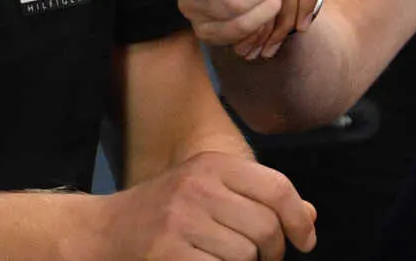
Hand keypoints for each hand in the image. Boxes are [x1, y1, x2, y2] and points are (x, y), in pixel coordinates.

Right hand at [77, 151, 317, 260]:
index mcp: (213, 164)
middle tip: (263, 259)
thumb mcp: (210, 191)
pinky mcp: (169, 252)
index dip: (299, 219)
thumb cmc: (165, 213)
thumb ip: (259, 199)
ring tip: (225, 259)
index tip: (305, 241)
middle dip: (273, 252)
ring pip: (246, 254)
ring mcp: (181, 219)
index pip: (277, 188)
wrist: (105, 232)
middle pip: (266, 226)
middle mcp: (198, 185)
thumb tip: (310, 217)